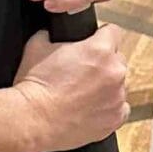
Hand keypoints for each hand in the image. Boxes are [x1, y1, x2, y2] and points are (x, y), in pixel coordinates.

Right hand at [8, 26, 128, 151]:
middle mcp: (115, 72)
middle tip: (82, 73)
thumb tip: (51, 34)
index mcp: (100, 50)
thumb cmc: (35, 87)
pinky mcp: (115, 118)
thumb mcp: (36, 46)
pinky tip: (89, 109)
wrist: (32, 120)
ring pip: (119, 85)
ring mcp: (117, 97)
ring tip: (82, 94)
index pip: (113, 32)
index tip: (93, 43)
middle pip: (118, 59)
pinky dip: (108, 108)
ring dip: (106, 87)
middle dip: (103, 64)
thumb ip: (51, 36)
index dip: (100, 36)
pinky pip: (120, 109)